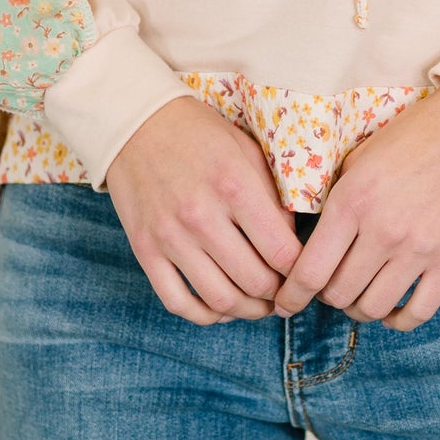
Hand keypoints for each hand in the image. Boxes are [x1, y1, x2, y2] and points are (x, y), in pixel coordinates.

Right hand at [103, 94, 302, 324]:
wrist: (135, 124)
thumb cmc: (199, 134)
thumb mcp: (246, 150)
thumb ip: (273, 196)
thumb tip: (292, 241)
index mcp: (233, 185)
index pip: (282, 252)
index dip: (301, 270)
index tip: (304, 271)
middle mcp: (201, 215)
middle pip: (255, 282)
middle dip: (278, 294)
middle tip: (285, 290)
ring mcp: (170, 236)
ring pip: (220, 300)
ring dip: (248, 311)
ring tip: (259, 304)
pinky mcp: (145, 250)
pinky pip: (178, 302)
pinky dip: (206, 315)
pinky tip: (221, 307)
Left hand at [270, 81, 439, 330]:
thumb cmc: (407, 139)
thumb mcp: (356, 161)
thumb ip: (334, 203)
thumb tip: (310, 245)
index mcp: (352, 202)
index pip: (310, 271)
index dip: (291, 296)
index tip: (283, 305)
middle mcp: (383, 230)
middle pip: (339, 295)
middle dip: (327, 296)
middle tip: (330, 287)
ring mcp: (420, 249)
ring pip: (374, 308)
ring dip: (360, 309)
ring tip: (359, 295)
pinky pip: (418, 312)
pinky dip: (398, 321)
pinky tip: (391, 311)